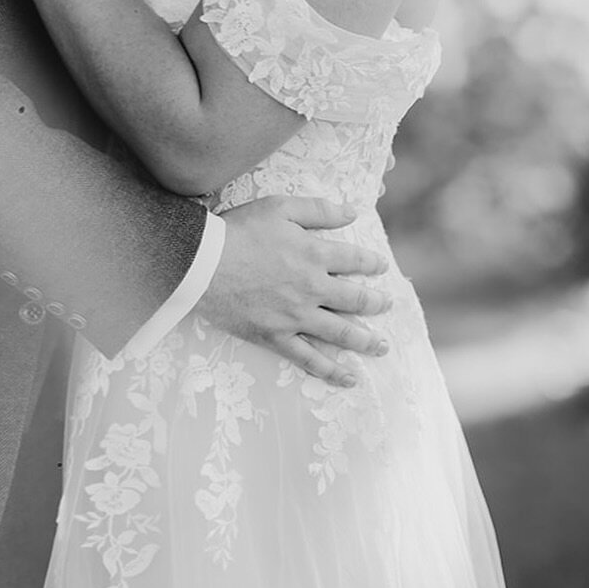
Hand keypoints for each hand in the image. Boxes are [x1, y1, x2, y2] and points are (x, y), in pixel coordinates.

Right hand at [202, 195, 391, 386]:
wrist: (202, 264)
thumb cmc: (237, 231)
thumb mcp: (279, 207)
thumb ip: (318, 210)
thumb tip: (352, 211)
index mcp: (315, 255)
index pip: (355, 260)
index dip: (372, 264)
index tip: (380, 267)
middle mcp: (313, 288)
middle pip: (356, 299)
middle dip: (376, 303)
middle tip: (386, 306)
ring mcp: (296, 317)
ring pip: (342, 333)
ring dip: (367, 341)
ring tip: (382, 347)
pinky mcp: (276, 337)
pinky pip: (309, 359)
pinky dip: (331, 371)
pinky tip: (349, 379)